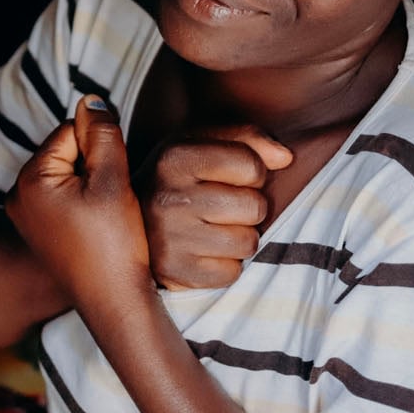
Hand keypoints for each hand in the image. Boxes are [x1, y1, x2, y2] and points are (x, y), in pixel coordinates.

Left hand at [6, 97, 151, 310]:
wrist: (113, 302)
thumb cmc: (114, 243)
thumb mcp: (113, 180)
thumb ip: (102, 133)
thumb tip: (90, 99)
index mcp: (29, 180)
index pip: (70, 131)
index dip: (102, 149)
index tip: (113, 184)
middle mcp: (17, 195)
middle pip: (66, 151)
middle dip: (93, 165)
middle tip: (111, 203)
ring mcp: (24, 215)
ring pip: (68, 173)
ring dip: (91, 183)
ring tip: (106, 215)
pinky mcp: (38, 230)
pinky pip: (63, 196)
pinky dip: (84, 201)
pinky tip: (98, 225)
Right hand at [135, 126, 292, 290]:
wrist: (127, 225)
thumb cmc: (177, 181)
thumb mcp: (200, 144)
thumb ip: (246, 139)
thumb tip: (286, 158)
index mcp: (174, 157)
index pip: (251, 165)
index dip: (251, 173)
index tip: (229, 178)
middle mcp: (168, 197)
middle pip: (254, 206)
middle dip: (249, 207)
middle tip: (223, 207)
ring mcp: (170, 238)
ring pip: (248, 242)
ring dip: (240, 237)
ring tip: (214, 229)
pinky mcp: (176, 273)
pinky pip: (232, 272)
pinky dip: (225, 265)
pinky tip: (204, 252)